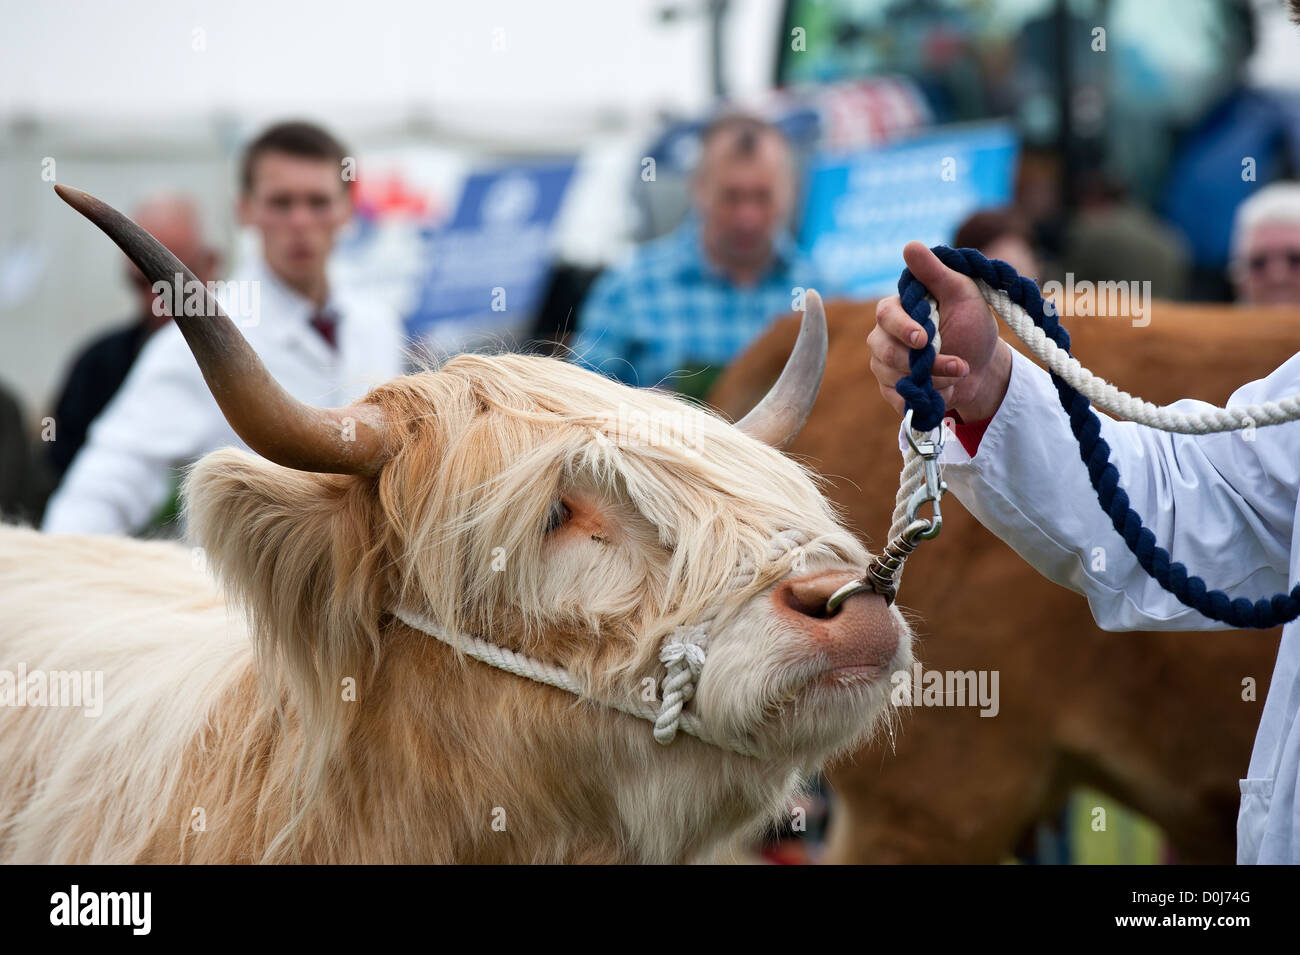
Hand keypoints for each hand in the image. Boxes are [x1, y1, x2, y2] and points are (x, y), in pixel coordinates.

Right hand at [868, 241, 1011, 421]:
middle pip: (884, 352)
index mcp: (897, 309)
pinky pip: (898, 399)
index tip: (924, 340)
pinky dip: (926, 399)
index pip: (886, 316)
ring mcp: (884, 364)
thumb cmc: (972, 325)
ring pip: (893, 377)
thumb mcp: (961, 294)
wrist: (981, 368)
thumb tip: (910, 245)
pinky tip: (946, 391)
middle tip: (958, 366)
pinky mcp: (891, 389)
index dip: (903, 328)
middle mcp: (883, 336)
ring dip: (933, 381)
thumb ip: (935, 272)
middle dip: (924, 363)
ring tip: (959, 374)